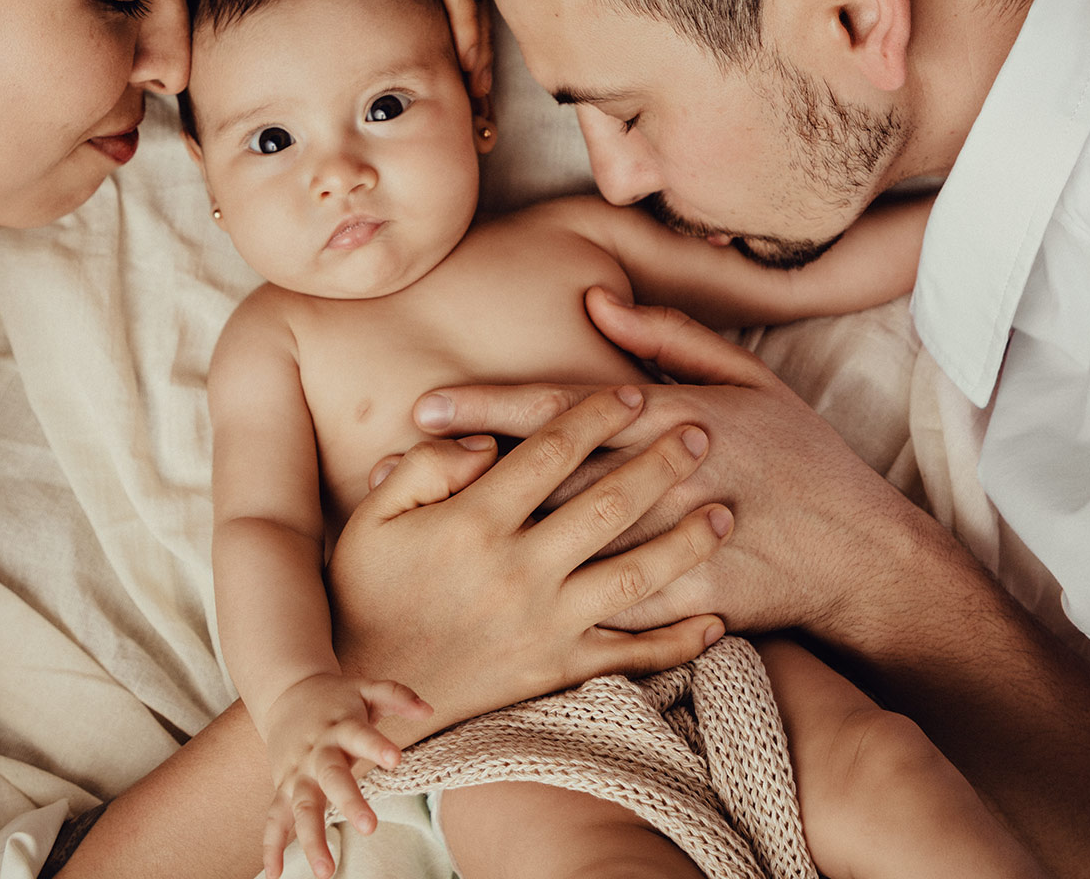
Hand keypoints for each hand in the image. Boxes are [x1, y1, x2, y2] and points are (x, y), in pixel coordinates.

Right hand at [258, 673, 428, 878]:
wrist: (287, 692)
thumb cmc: (336, 699)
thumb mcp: (366, 689)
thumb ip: (396, 696)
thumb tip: (429, 709)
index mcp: (341, 727)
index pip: (360, 735)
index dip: (376, 746)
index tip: (395, 760)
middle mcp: (317, 752)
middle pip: (331, 777)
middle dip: (349, 801)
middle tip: (369, 827)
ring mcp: (297, 773)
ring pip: (301, 807)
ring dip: (311, 839)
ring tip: (326, 871)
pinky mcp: (282, 787)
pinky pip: (274, 819)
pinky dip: (271, 845)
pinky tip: (274, 874)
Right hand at [327, 388, 729, 739]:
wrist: (364, 695)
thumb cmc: (364, 593)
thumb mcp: (372, 518)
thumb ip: (426, 467)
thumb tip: (486, 442)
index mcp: (473, 522)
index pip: (550, 453)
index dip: (594, 416)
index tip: (630, 394)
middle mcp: (518, 570)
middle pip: (609, 505)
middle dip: (661, 463)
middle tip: (699, 433)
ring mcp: (544, 624)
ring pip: (635, 576)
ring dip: (687, 541)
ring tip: (725, 512)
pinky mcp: (556, 670)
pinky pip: (632, 657)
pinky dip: (679, 642)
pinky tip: (717, 621)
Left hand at [410, 289, 942, 647]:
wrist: (863, 556)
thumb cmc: (802, 460)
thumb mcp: (751, 379)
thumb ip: (670, 336)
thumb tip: (596, 298)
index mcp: (676, 419)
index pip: (564, 409)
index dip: (489, 407)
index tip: (426, 408)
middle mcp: (666, 481)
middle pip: (545, 474)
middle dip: (465, 470)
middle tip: (390, 470)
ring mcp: (672, 547)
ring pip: (562, 542)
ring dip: (488, 537)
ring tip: (420, 538)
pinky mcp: (682, 604)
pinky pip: (603, 607)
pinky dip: (545, 602)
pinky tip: (487, 603)